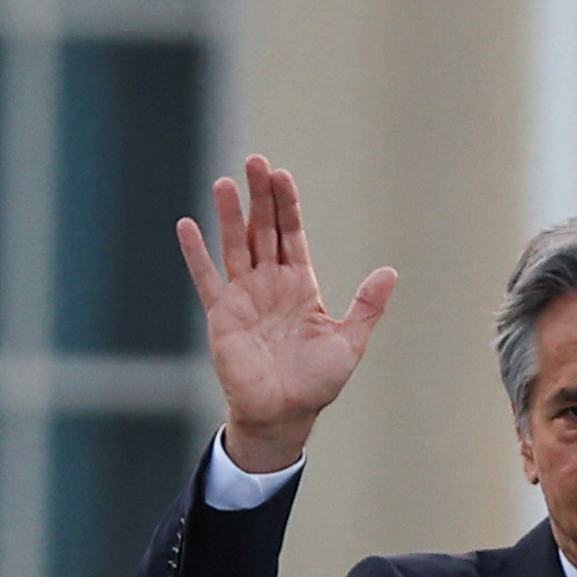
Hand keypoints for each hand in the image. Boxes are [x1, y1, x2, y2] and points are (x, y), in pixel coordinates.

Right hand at [174, 155, 394, 472]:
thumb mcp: (349, 342)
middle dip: (260, 197)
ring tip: (225, 183)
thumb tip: (390, 271)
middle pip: (263, 230)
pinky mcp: (221, 315)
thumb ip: (367, 306)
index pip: (292, 234)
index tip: (282, 176)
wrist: (284, 414)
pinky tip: (187, 226)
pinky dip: (196, 254)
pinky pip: (206, 279)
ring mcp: (244, 296)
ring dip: (230, 215)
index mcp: (300, 285)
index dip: (287, 206)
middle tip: (256, 162)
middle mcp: (270, 284)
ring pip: (235, 245)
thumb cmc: (316, 383)